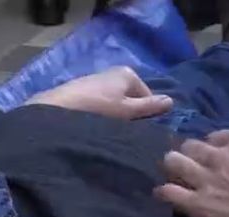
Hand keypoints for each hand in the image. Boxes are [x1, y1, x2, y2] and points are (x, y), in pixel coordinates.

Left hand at [26, 66, 172, 119]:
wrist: (57, 110)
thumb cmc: (98, 109)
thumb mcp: (127, 111)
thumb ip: (149, 106)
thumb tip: (170, 101)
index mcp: (128, 73)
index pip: (148, 95)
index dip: (146, 114)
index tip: (138, 130)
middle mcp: (112, 72)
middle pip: (130, 98)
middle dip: (129, 114)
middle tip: (122, 131)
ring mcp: (96, 80)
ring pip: (114, 102)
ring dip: (113, 116)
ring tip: (106, 130)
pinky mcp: (81, 91)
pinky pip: (99, 104)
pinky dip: (99, 115)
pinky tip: (92, 126)